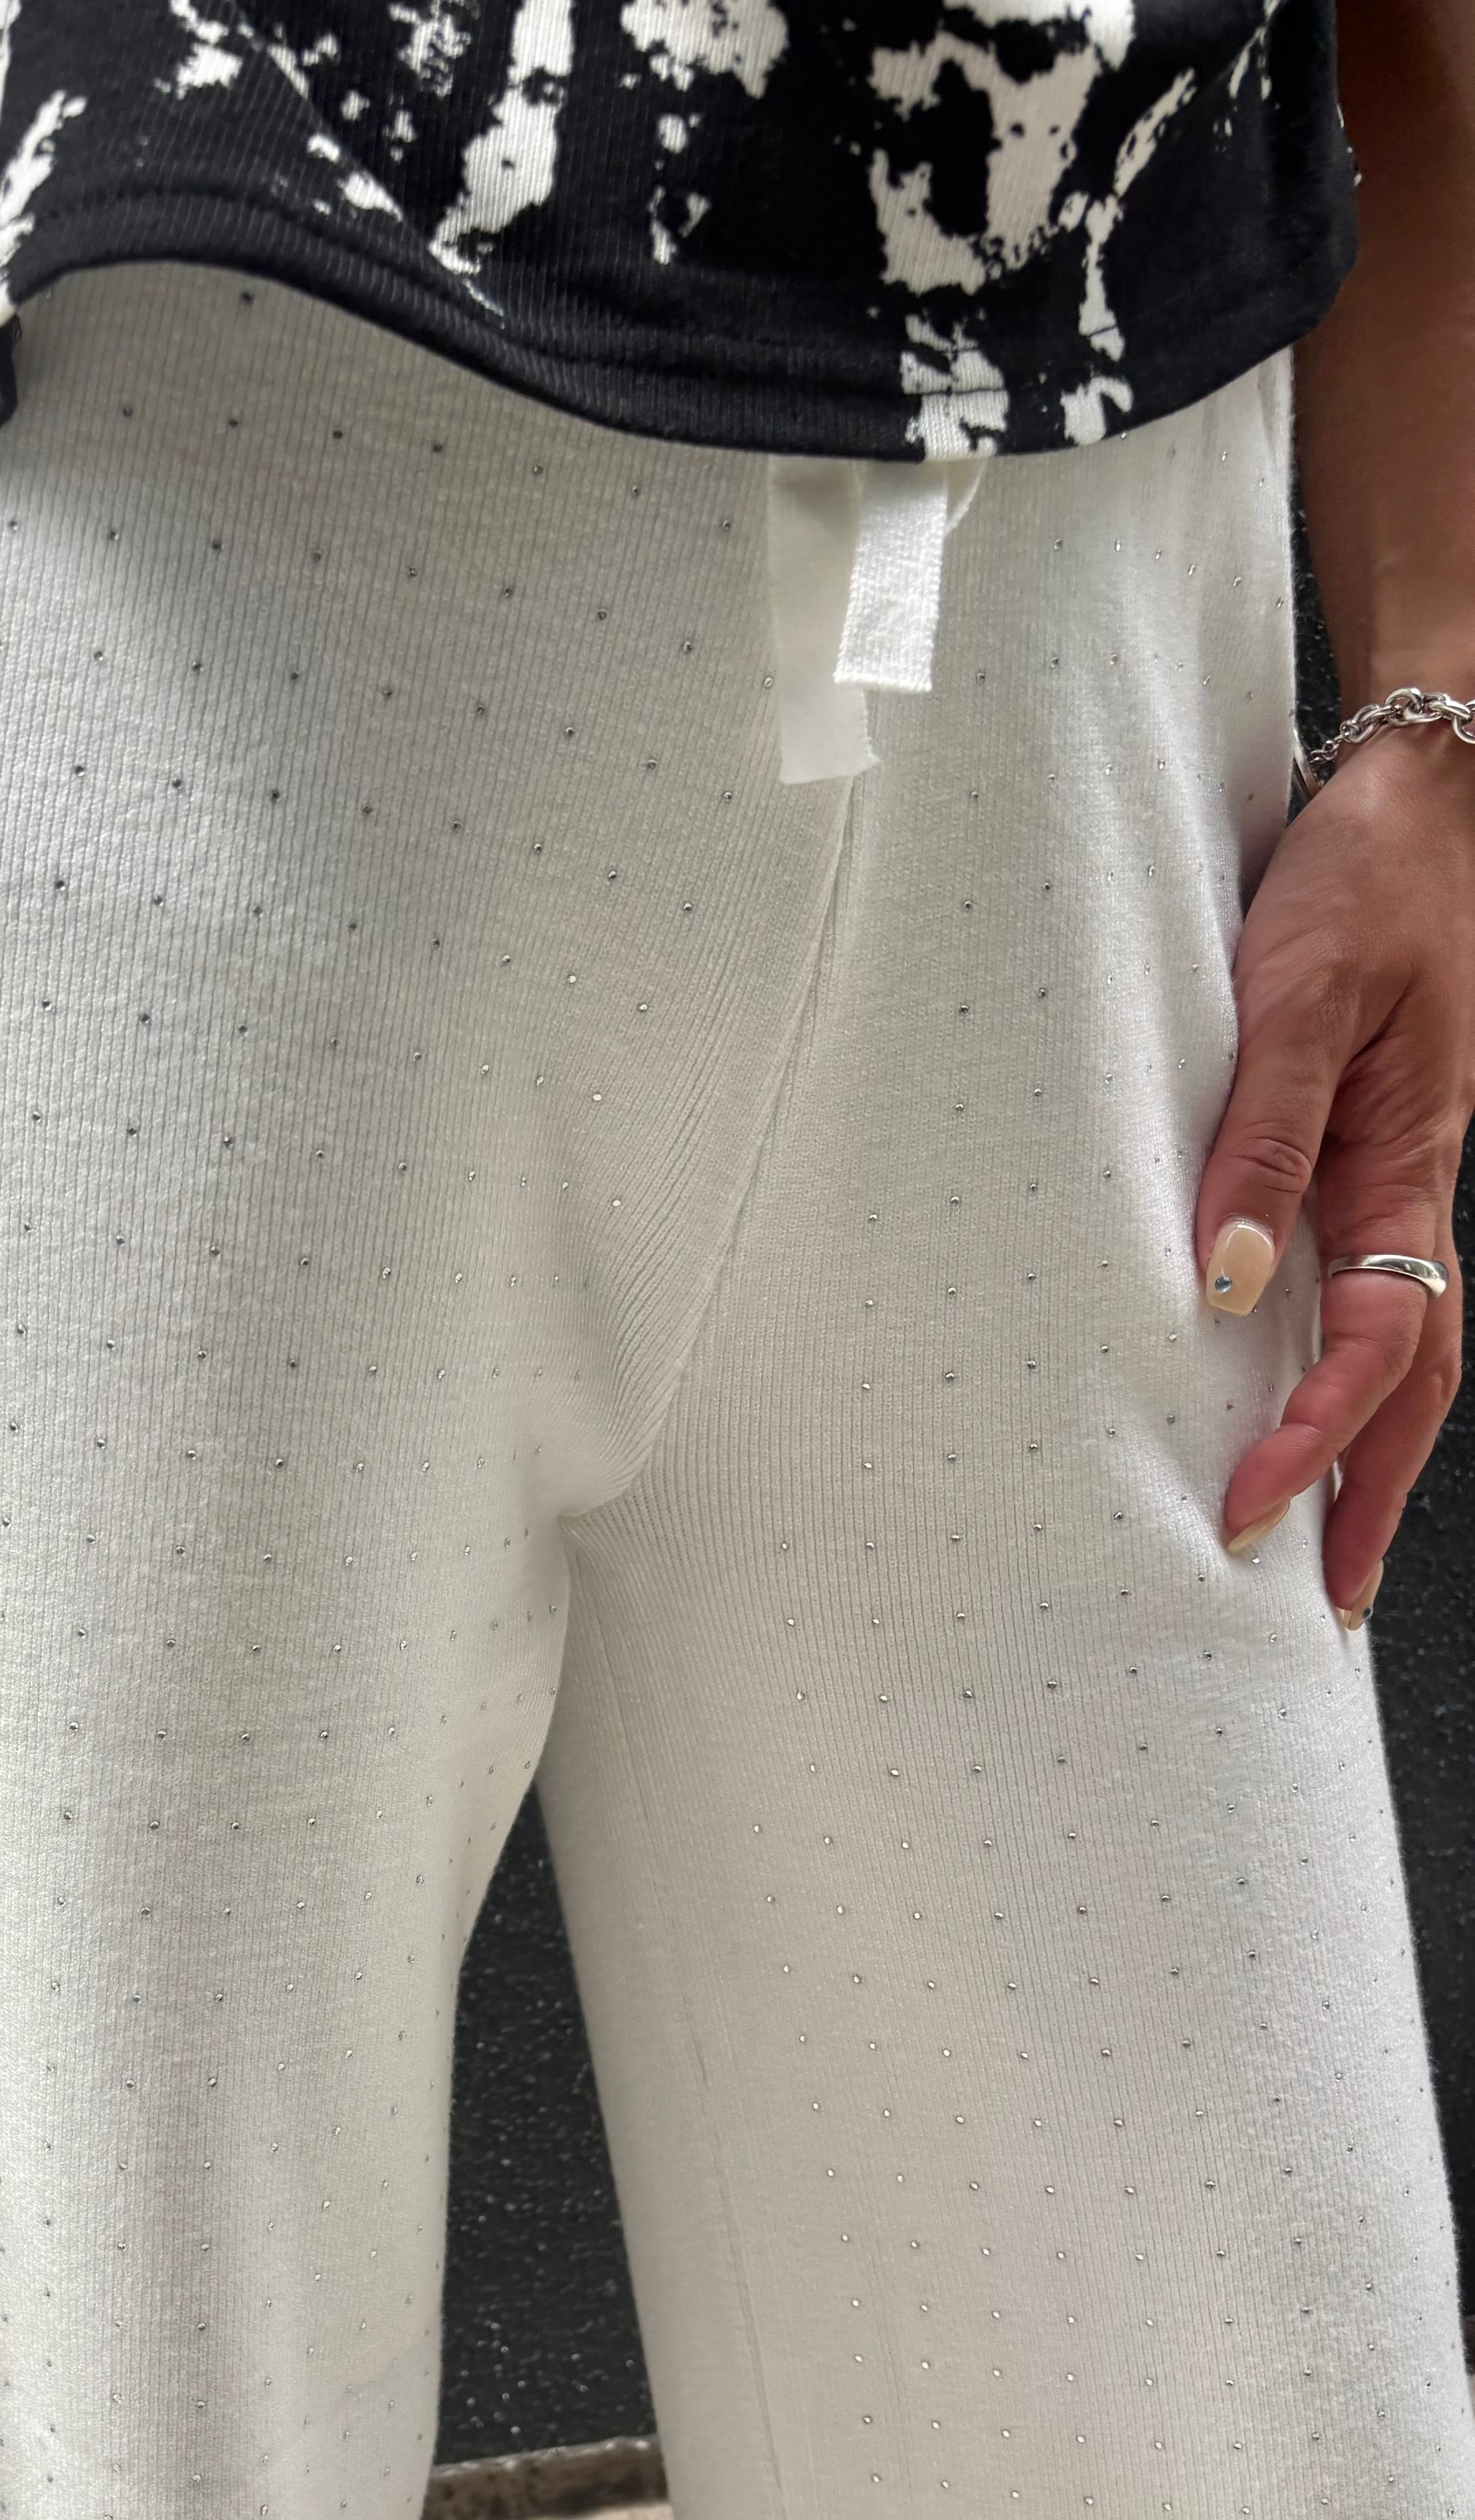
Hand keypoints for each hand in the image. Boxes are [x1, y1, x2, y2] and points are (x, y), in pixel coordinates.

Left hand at [1197, 724, 1474, 1625]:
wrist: (1413, 794)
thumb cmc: (1360, 883)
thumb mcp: (1296, 998)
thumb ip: (1259, 1136)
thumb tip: (1226, 1282)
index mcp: (1407, 1165)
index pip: (1380, 1342)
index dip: (1320, 1435)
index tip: (1254, 1508)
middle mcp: (1406, 1186)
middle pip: (1409, 1376)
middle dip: (1367, 1492)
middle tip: (1319, 1605)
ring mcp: (1387, 1172)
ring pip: (1389, 1337)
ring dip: (1355, 1445)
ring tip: (1308, 1544)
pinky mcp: (1353, 1147)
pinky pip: (1353, 1278)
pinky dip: (1328, 1360)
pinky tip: (1277, 1401)